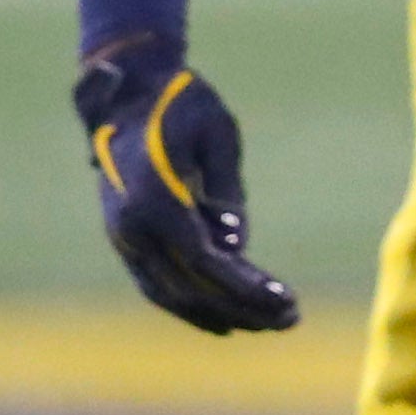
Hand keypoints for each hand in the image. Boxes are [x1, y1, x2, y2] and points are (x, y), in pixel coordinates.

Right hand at [74, 38, 299, 334]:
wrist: (127, 91)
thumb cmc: (182, 104)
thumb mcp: (216, 134)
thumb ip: (225, 191)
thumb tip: (237, 246)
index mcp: (154, 198)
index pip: (203, 260)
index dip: (245, 287)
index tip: (286, 300)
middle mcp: (132, 226)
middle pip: (189, 287)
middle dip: (241, 309)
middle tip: (291, 319)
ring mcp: (123, 236)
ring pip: (170, 295)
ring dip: (220, 314)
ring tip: (270, 324)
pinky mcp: (126, 240)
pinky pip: (157, 285)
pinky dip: (191, 306)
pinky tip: (226, 321)